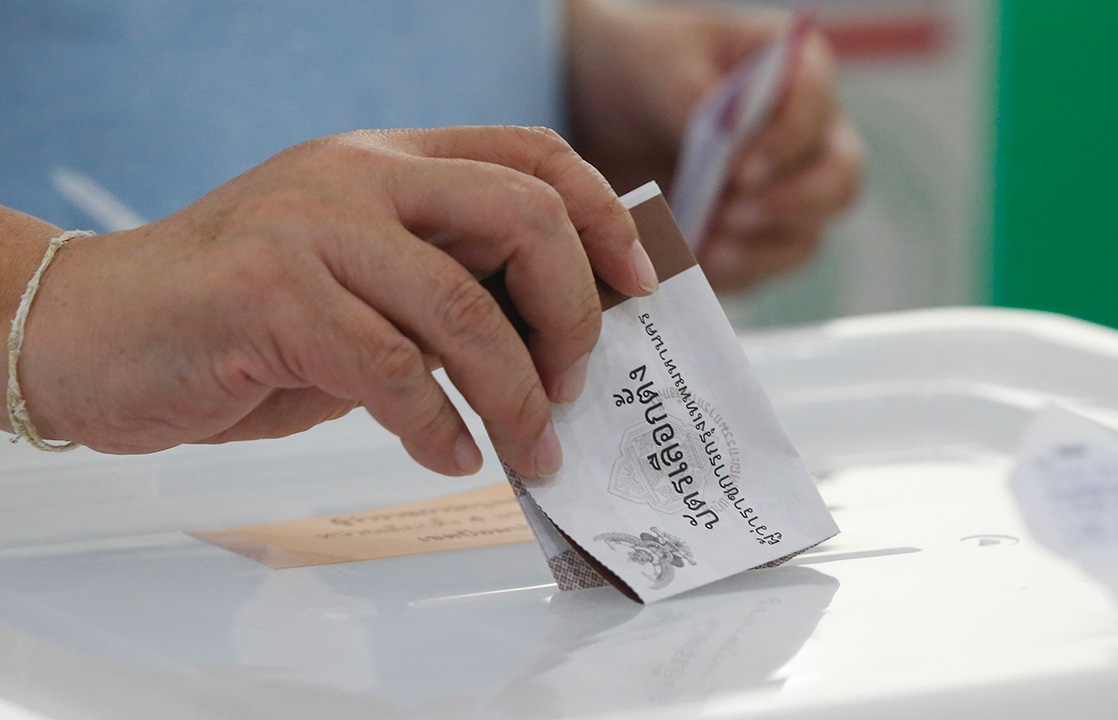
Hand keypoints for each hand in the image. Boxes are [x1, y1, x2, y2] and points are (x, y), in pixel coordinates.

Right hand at [7, 127, 657, 476]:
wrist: (95, 328)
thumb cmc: (244, 319)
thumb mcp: (360, 279)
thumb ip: (444, 284)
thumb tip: (560, 339)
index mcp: (390, 158)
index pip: (532, 155)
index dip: (604, 216)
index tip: (642, 286)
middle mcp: (358, 174)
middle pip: (523, 216)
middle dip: (574, 312)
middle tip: (577, 384)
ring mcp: (312, 226)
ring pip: (464, 309)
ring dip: (517, 396)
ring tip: (533, 448)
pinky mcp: (269, 294)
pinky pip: (392, 371)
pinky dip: (437, 426)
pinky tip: (449, 455)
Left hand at [566, 0, 861, 291]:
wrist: (607, 112)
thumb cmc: (646, 69)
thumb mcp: (658, 67)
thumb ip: (693, 98)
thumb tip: (724, 137)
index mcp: (797, 71)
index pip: (815, 106)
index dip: (784, 142)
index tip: (736, 169)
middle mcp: (811, 138)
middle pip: (838, 180)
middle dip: (791, 203)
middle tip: (732, 214)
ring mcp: (792, 193)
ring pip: (807, 234)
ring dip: (760, 248)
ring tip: (706, 245)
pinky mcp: (761, 239)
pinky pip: (765, 268)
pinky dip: (733, 272)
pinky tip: (696, 264)